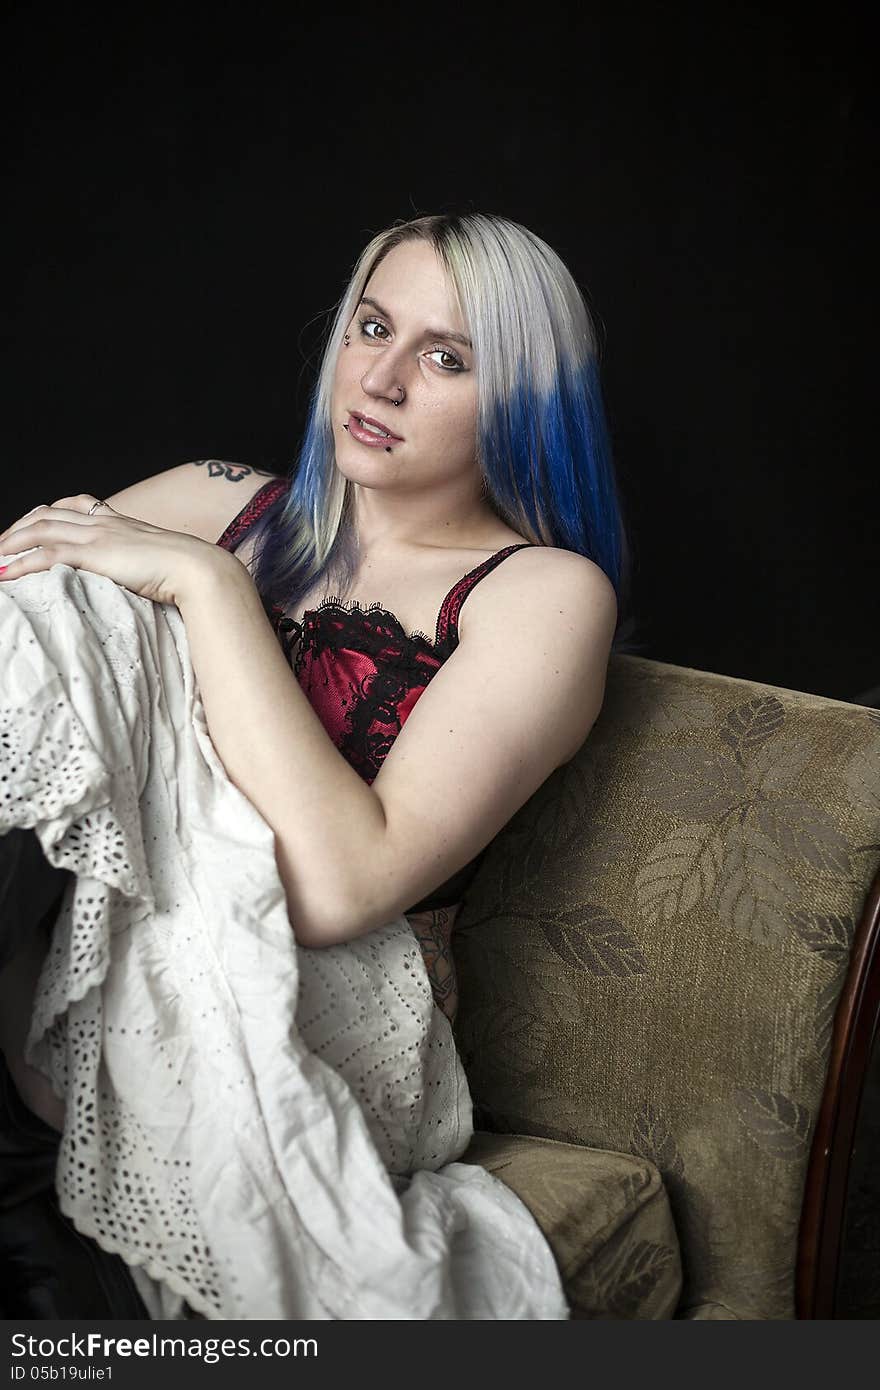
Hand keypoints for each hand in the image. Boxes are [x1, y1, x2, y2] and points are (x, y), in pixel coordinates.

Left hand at [0, 494, 226, 607]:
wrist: (199, 569)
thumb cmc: (188, 571)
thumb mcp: (160, 562)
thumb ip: (144, 563)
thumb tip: (145, 579)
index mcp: (118, 522)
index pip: (73, 507)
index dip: (45, 515)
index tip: (27, 528)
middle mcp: (103, 523)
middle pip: (47, 515)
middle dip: (17, 529)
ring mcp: (97, 536)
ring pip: (39, 530)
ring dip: (10, 544)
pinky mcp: (94, 555)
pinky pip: (47, 555)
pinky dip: (21, 564)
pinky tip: (5, 574)